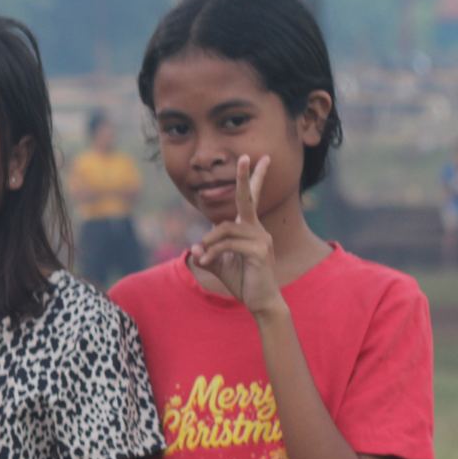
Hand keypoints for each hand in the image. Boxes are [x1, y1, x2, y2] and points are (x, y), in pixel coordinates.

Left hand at [192, 154, 281, 314]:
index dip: (254, 179)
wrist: (261, 302)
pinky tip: (207, 262)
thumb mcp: (219, 266)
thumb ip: (207, 254)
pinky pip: (229, 244)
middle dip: (245, 177)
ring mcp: (261, 239)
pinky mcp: (259, 251)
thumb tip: (195, 247)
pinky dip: (213, 252)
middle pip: (248, 199)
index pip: (252, 199)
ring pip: (226, 229)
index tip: (258, 158)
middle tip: (244, 156)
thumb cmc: (243, 282)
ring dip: (210, 242)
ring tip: (205, 258)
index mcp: (250, 229)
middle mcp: (258, 230)